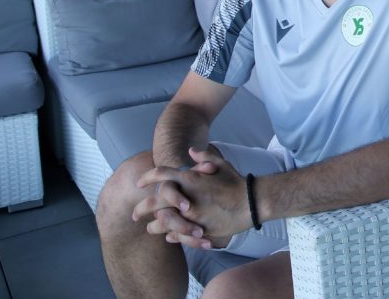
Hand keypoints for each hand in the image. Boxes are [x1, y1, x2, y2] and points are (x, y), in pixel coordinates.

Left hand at [136, 147, 252, 247]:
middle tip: (135, 214)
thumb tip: (190, 151)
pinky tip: (168, 237)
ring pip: (163, 222)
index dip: (147, 177)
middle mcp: (187, 196)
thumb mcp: (221, 164)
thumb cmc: (236, 182)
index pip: (161, 174)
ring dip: (154, 226)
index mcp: (190, 179)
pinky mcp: (199, 229)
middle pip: (155, 201)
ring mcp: (191, 215)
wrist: (252, 202)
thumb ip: (203, 156)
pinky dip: (171, 236)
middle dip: (142, 208)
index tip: (139, 184)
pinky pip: (178, 235)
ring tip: (150, 228)